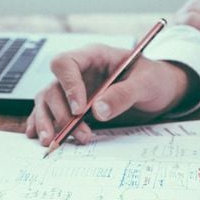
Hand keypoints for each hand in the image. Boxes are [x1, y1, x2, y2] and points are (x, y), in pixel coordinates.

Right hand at [25, 44, 195, 145]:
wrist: (161, 91)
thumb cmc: (155, 79)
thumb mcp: (146, 83)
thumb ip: (123, 94)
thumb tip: (98, 111)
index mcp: (94, 56)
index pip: (66, 63)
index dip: (68, 86)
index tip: (79, 109)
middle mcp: (79, 72)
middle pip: (53, 87)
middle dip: (61, 113)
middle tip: (79, 134)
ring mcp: (74, 89)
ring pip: (47, 101)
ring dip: (48, 122)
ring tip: (53, 142)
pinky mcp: (73, 106)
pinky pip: (50, 112)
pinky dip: (42, 124)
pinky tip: (37, 136)